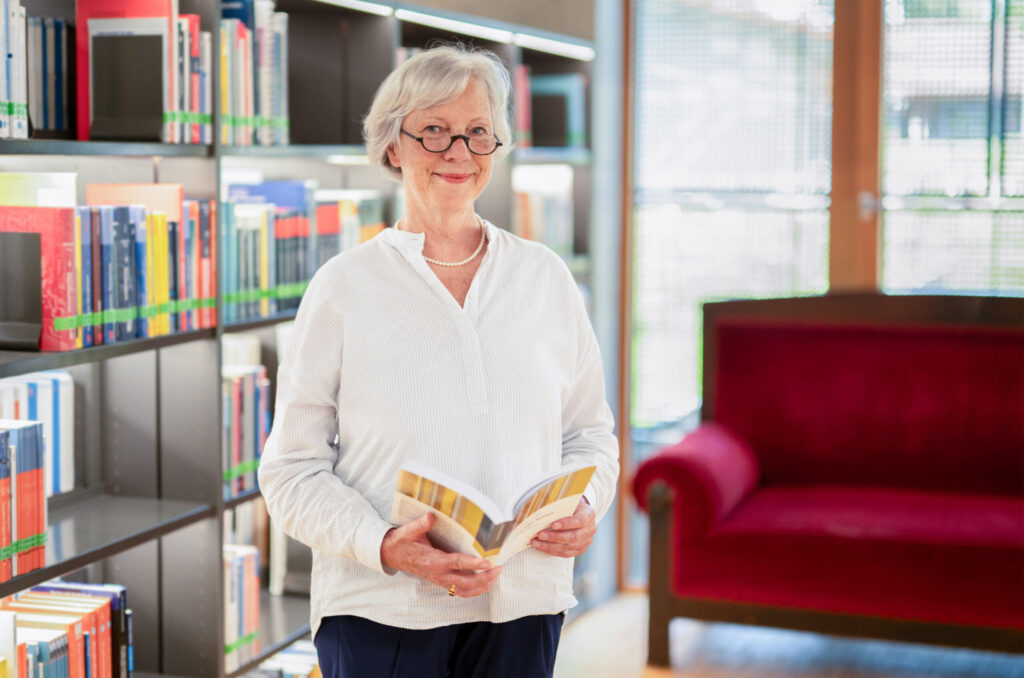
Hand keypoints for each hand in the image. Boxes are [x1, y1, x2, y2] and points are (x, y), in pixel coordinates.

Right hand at [380, 513, 501, 597]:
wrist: (391, 555)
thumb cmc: (402, 542)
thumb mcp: (408, 531)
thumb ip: (420, 525)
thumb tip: (431, 516)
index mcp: (432, 561)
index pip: (457, 564)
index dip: (474, 564)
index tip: (488, 561)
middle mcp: (438, 574)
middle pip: (466, 582)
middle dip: (484, 577)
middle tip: (498, 568)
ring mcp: (440, 580)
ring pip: (464, 590)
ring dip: (482, 586)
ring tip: (495, 576)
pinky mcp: (441, 582)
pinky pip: (460, 591)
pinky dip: (474, 590)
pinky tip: (484, 583)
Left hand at [531, 497, 595, 557]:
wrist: (581, 515)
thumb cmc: (572, 507)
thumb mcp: (569, 503)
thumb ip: (559, 507)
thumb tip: (541, 512)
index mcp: (589, 515)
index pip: (580, 521)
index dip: (567, 524)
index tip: (553, 524)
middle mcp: (590, 530)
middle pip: (573, 537)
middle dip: (554, 537)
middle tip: (539, 534)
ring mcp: (586, 542)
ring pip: (568, 547)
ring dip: (549, 546)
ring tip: (536, 542)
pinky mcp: (580, 550)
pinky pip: (565, 553)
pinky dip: (551, 551)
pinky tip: (541, 547)